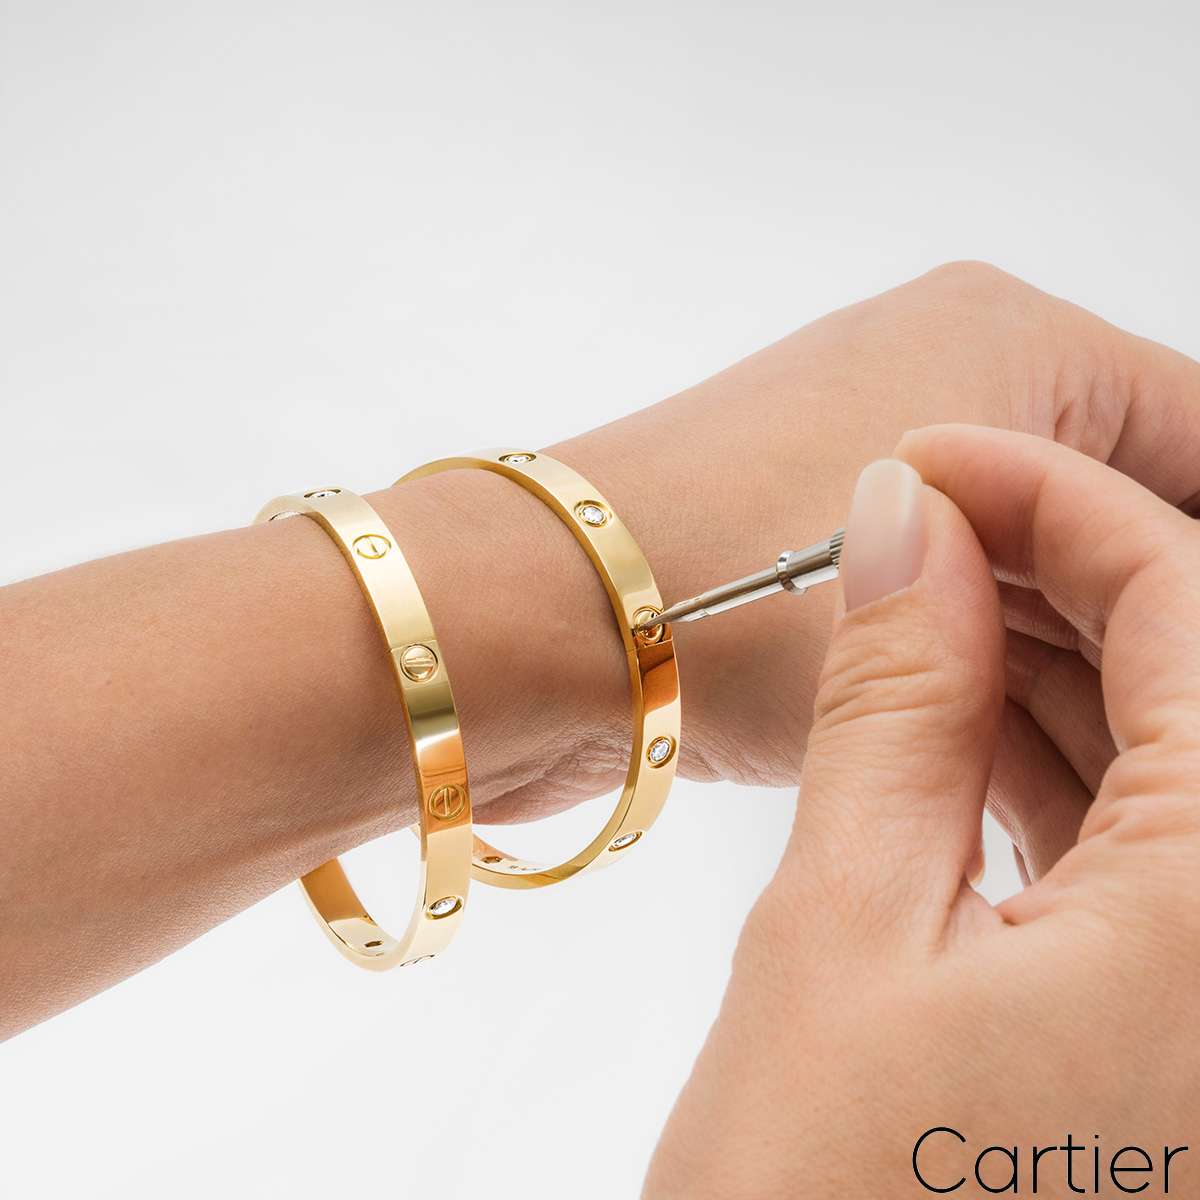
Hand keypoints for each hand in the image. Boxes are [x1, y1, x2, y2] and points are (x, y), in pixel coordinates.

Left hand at [435, 261, 1199, 825]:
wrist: (525, 623)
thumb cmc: (724, 591)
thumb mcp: (957, 607)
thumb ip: (1109, 613)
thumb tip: (1164, 625)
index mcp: (1007, 341)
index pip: (1193, 442)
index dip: (1198, 567)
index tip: (1194, 674)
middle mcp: (946, 388)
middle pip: (1116, 527)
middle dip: (1150, 654)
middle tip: (1163, 764)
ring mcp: (879, 476)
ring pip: (1035, 593)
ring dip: (1078, 699)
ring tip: (1117, 807)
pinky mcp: (826, 555)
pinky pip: (956, 624)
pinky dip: (994, 707)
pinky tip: (1035, 805)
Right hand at [644, 430, 1199, 1196]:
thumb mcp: (842, 921)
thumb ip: (898, 698)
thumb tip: (903, 524)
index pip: (1191, 601)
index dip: (1045, 499)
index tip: (925, 460)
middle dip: (1052, 573)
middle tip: (908, 532)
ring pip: (1187, 752)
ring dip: (1059, 666)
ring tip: (917, 619)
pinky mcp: (1192, 1033)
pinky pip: (1168, 846)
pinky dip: (1075, 770)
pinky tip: (965, 733)